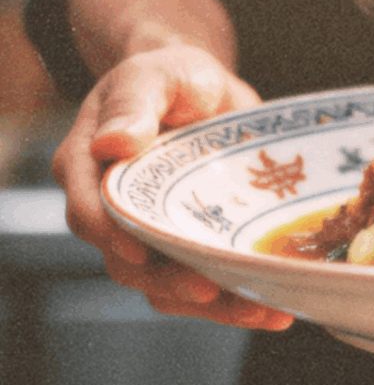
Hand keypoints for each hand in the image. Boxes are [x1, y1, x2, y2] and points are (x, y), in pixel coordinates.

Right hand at [52, 44, 294, 330]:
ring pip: (167, 287)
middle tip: (213, 291)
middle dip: (170, 283)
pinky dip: (236, 304)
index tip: (142, 253)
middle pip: (128, 262)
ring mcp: (152, 236)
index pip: (88, 210)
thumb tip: (112, 142)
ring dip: (214, 306)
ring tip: (262, 308)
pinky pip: (203, 288)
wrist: (210, 94)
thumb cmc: (176, 78)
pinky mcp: (189, 250)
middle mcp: (111, 211)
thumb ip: (136, 102)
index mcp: (88, 167)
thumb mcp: (158, 76)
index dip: (111, 236)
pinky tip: (275, 309)